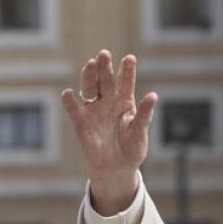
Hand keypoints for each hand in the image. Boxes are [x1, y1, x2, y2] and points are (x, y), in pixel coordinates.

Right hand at [60, 50, 157, 215]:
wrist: (116, 169)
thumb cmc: (132, 150)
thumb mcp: (140, 132)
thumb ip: (145, 114)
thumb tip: (153, 96)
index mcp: (125, 102)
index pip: (126, 82)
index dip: (127, 70)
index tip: (129, 58)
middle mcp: (108, 102)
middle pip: (105, 80)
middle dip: (105, 67)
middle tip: (104, 54)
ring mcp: (94, 110)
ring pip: (89, 88)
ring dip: (89, 76)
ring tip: (91, 64)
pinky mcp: (81, 123)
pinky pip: (73, 109)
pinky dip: (69, 101)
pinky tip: (69, 93)